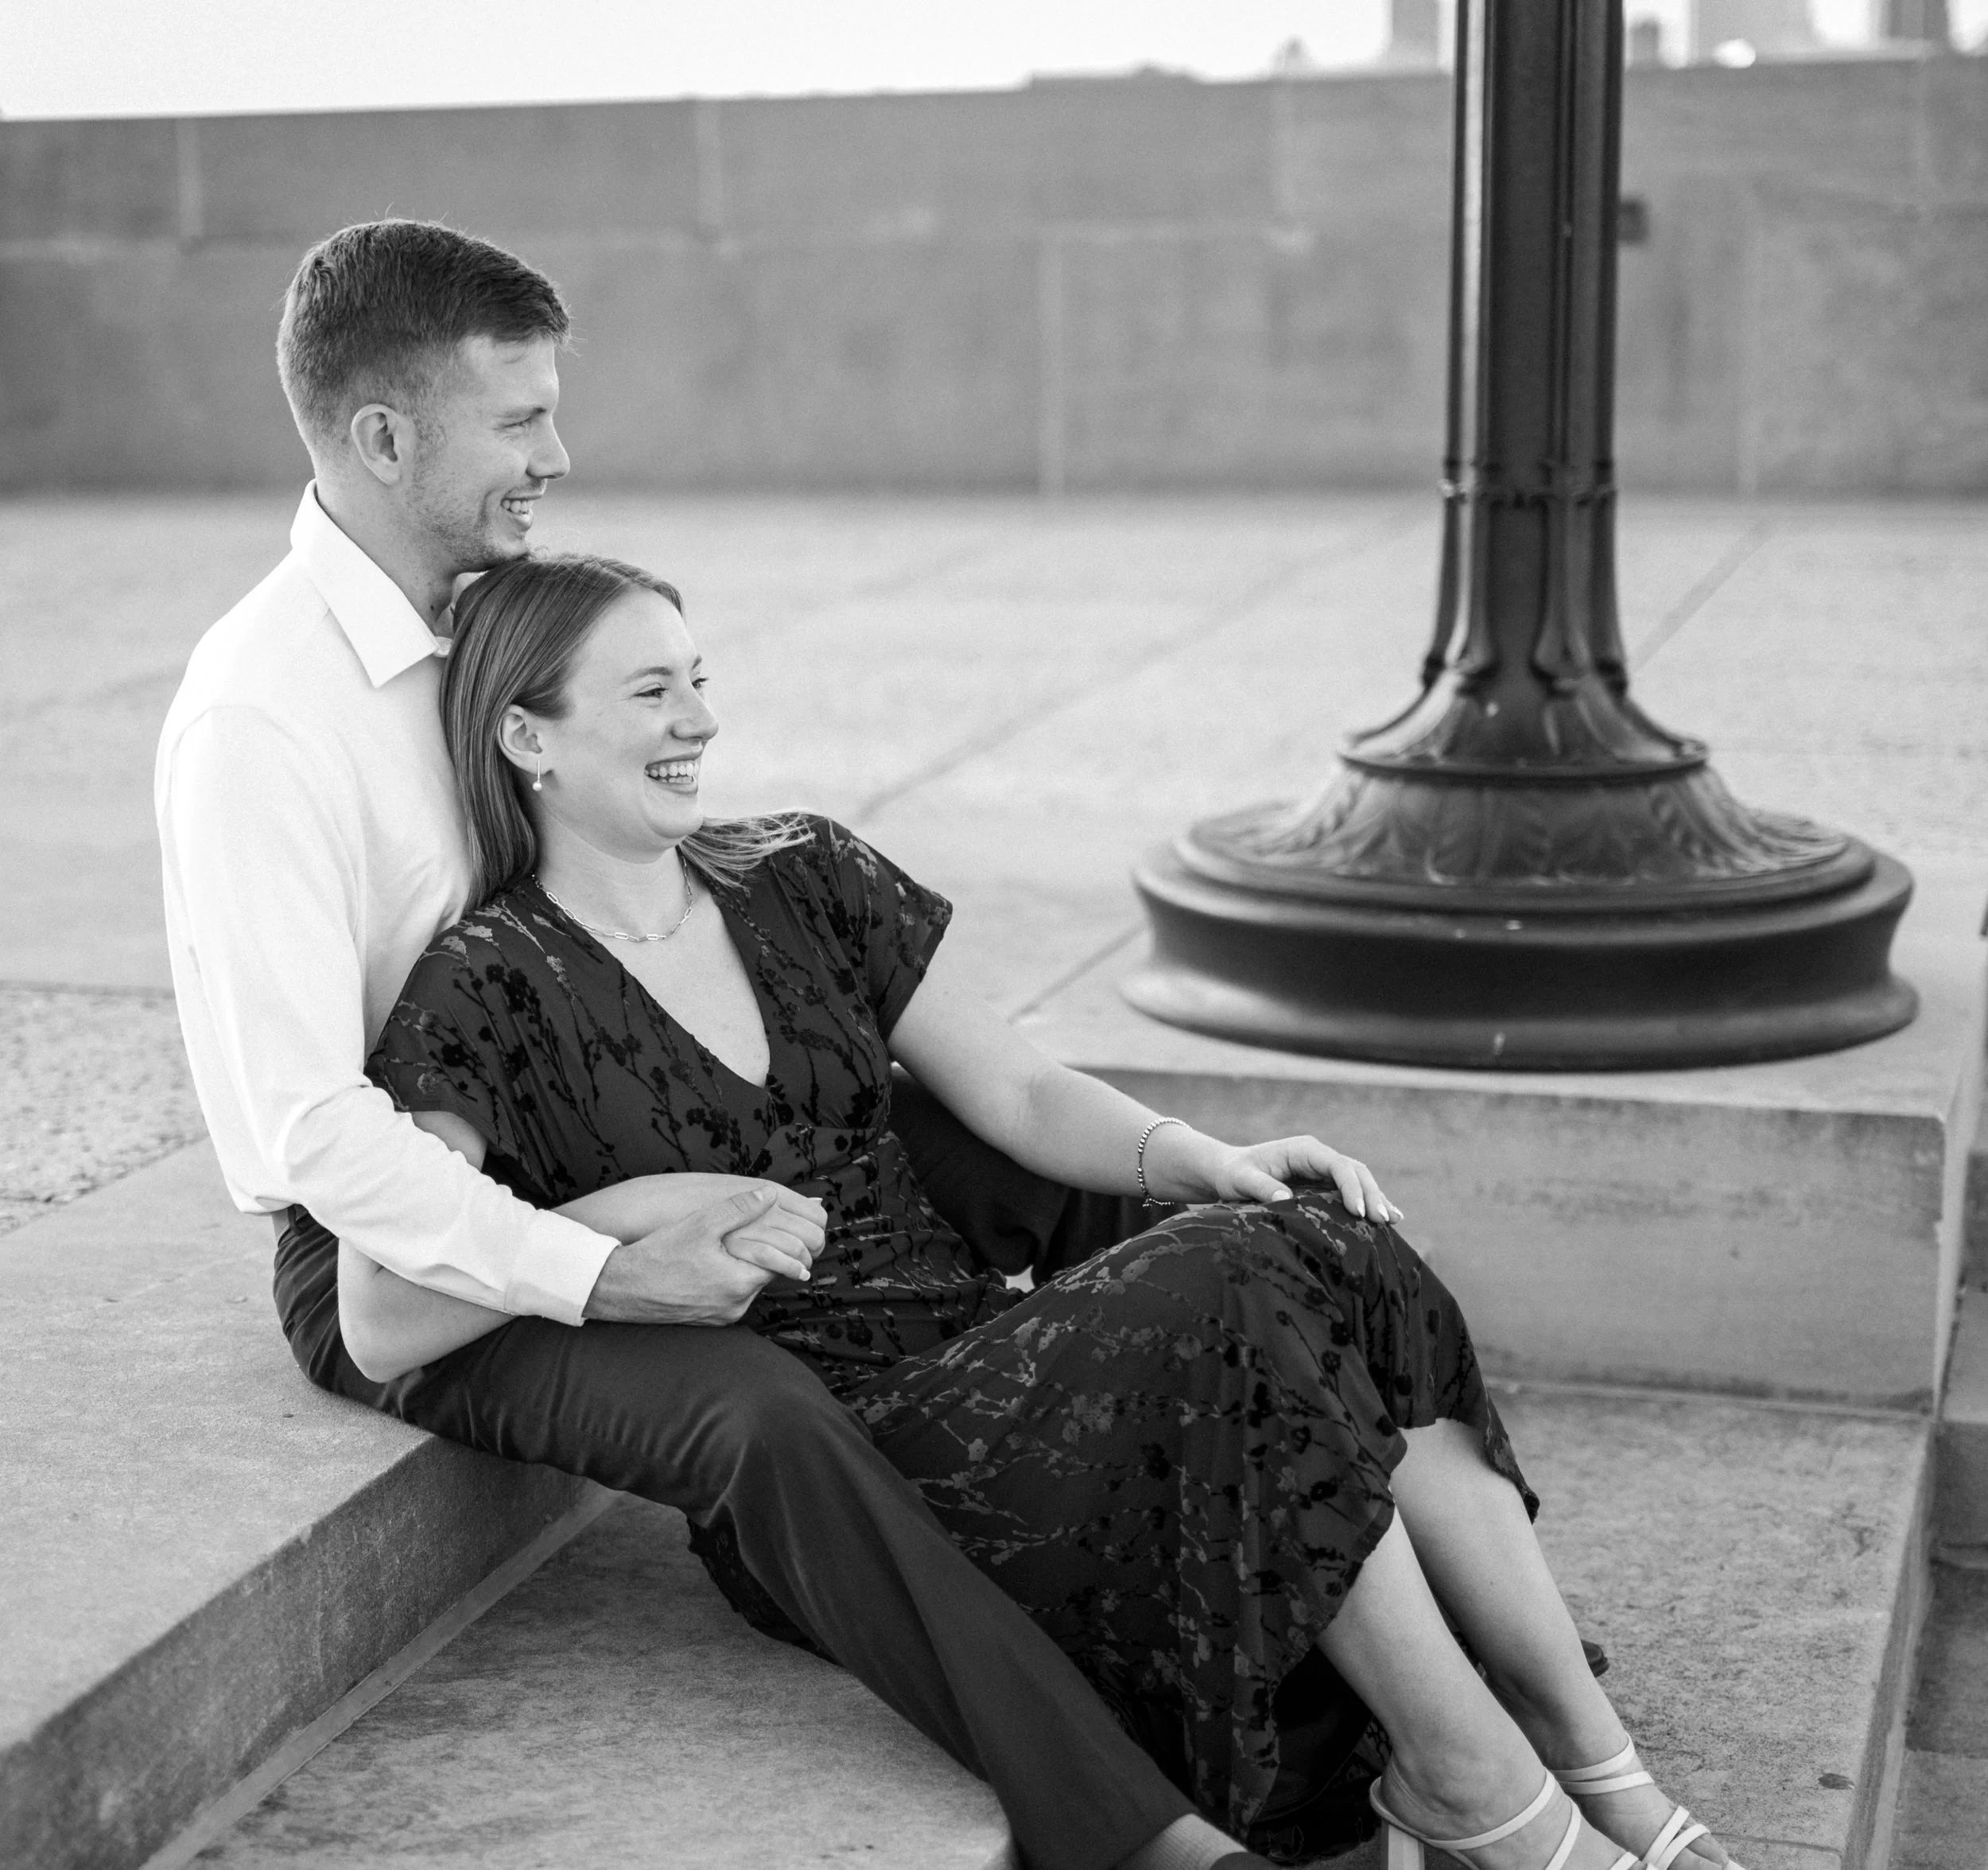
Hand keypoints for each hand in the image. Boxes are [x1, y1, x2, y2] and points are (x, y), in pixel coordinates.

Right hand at [583, 1186, 822, 1325]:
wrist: (622, 1288)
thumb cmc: (660, 1254)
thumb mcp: (701, 1224)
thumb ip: (739, 1208)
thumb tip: (770, 1195)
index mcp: (741, 1283)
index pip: (781, 1262)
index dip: (779, 1242)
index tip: (774, 1228)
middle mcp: (736, 1307)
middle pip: (764, 1274)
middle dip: (758, 1253)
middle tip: (744, 1234)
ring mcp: (721, 1317)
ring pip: (746, 1286)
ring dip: (740, 1267)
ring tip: (722, 1248)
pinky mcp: (707, 1322)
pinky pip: (728, 1298)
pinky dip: (725, 1281)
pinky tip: (707, 1265)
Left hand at [1207, 1137, 1403, 1222]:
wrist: (1229, 1173)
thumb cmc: (1234, 1174)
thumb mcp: (1241, 1180)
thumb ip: (1261, 1187)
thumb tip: (1284, 1199)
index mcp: (1303, 1150)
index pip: (1336, 1165)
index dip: (1351, 1186)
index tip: (1358, 1212)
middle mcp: (1318, 1157)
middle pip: (1354, 1171)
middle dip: (1371, 1194)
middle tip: (1383, 1220)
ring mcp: (1323, 1170)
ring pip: (1358, 1181)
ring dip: (1376, 1199)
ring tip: (1394, 1220)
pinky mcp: (1324, 1185)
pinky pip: (1351, 1192)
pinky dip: (1368, 1204)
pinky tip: (1387, 1219)